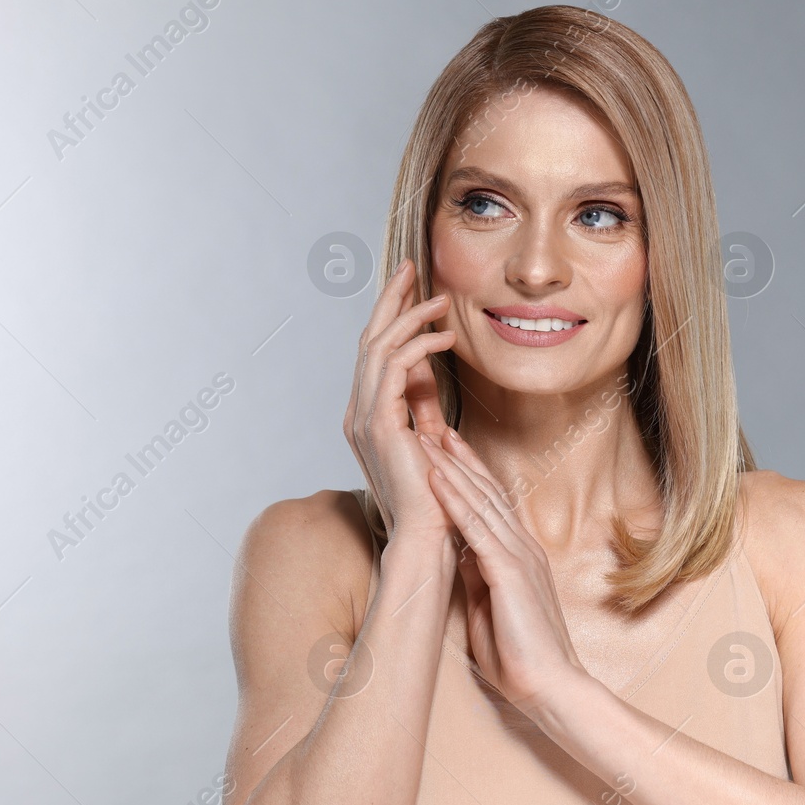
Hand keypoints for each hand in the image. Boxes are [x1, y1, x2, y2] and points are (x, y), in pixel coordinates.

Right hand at [342, 259, 457, 543]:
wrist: (426, 537)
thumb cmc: (435, 499)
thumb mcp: (430, 442)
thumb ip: (424, 409)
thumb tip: (430, 377)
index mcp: (369, 417)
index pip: (375, 353)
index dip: (391, 316)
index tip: (413, 288)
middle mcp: (359, 413)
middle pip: (369, 339)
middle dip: (391, 299)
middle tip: (412, 267)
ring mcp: (364, 418)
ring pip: (379, 346)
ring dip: (410, 316)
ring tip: (441, 299)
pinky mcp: (380, 423)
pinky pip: (393, 367)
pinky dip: (419, 345)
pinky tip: (445, 338)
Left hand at [417, 429, 590, 715]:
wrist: (552, 689)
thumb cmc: (522, 658)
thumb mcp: (491, 606)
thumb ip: (478, 576)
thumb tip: (458, 553)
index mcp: (518, 556)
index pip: (490, 504)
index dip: (466, 472)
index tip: (442, 447)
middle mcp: (522, 547)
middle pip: (485, 490)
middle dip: (456, 456)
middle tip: (431, 424)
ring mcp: (519, 556)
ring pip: (480, 500)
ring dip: (450, 466)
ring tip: (426, 436)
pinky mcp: (510, 572)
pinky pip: (478, 528)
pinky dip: (456, 500)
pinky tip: (437, 477)